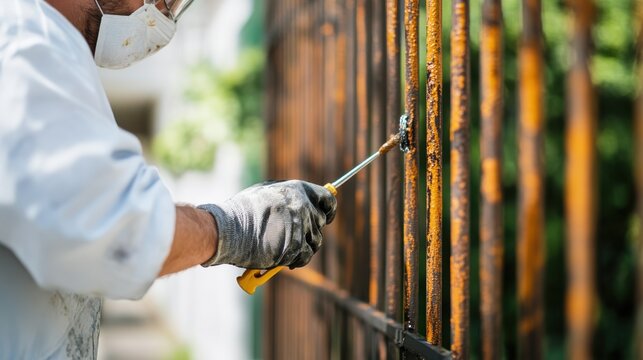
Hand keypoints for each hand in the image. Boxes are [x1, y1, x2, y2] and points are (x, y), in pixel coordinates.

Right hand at [198, 180, 336, 268]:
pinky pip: (305, 256)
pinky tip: (285, 259)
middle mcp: (303, 207)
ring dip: (304, 246)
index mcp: (298, 190)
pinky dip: (297, 260)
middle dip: (310, 230)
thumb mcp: (267, 192)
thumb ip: (289, 196)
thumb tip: (305, 201)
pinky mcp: (295, 248)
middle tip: (294, 235)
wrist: (228, 229)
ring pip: (315, 242)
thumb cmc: (243, 211)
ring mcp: (300, 227)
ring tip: (286, 247)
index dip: (327, 210)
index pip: (327, 200)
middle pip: (320, 222)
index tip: (326, 216)